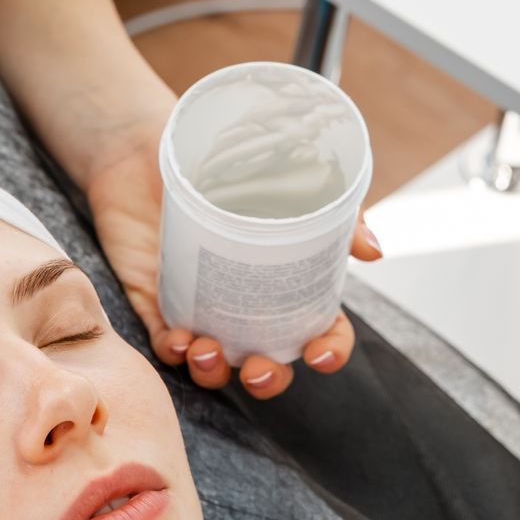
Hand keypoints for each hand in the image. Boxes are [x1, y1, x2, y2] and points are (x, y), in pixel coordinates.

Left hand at [84, 147, 383, 399]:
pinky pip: (166, 344)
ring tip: (206, 350)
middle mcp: (247, 303)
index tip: (320, 355)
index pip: (319, 330)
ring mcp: (202, 306)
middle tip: (259, 371)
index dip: (329, 351)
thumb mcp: (283, 176)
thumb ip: (334, 211)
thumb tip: (373, 252)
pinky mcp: (158, 301)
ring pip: (214, 364)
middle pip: (268, 361)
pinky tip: (176, 341)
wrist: (146, 139)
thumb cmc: (223, 159)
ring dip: (213, 373)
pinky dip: (172, 352)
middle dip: (268, 380)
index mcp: (286, 281)